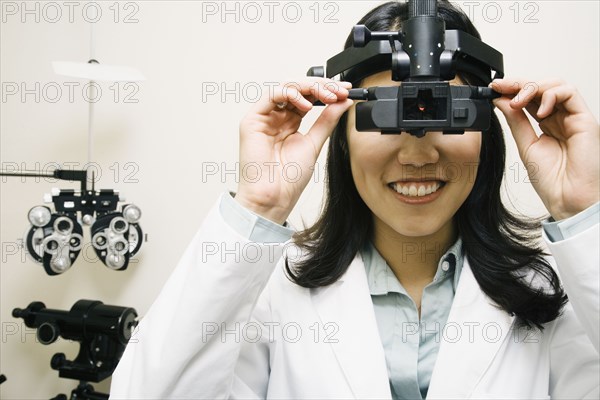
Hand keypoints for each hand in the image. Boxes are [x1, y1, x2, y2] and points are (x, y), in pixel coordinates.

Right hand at [235, 78, 353, 223]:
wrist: (275, 196)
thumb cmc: (289, 178)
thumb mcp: (315, 143)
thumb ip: (327, 120)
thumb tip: (344, 102)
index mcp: (290, 122)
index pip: (308, 97)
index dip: (327, 91)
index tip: (347, 91)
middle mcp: (276, 117)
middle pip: (298, 89)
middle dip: (321, 86)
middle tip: (340, 90)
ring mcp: (264, 117)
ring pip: (286, 88)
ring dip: (309, 87)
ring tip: (327, 96)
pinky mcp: (253, 119)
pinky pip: (271, 95)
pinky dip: (291, 94)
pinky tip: (306, 105)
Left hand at [491, 78, 598, 219]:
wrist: (568, 199)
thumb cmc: (553, 181)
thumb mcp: (525, 146)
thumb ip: (515, 122)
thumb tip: (500, 100)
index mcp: (548, 125)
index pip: (530, 99)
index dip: (512, 90)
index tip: (494, 88)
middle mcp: (561, 118)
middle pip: (541, 88)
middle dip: (518, 83)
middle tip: (500, 86)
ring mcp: (573, 117)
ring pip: (556, 85)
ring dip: (532, 87)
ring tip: (517, 101)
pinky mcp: (585, 119)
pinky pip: (570, 93)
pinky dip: (551, 95)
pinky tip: (540, 111)